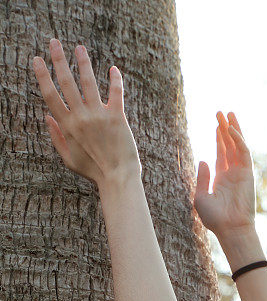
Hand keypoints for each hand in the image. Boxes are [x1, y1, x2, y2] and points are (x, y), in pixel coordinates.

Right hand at [32, 38, 140, 186]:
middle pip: (66, 83)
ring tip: (80, 48)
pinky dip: (115, 80)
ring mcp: (99, 116)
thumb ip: (56, 137)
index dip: (42, 75)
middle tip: (54, 42)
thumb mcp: (68, 159)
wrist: (118, 179)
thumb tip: (46, 116)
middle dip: (58, 60)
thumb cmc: (93, 171)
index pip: (50, 95)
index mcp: (67, 126)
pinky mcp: (117, 117)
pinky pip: (116, 93)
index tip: (37, 59)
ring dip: (83, 63)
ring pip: (89, 83)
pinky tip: (113, 69)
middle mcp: (81, 118)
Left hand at [194, 111, 255, 237]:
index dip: (218, 139)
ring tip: (228, 113)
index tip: (216, 125)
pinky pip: (243, 152)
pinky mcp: (248, 173)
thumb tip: (203, 159)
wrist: (230, 228)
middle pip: (229, 145)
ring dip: (233, 129)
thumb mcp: (201, 196)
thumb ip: (202, 178)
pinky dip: (238, 140)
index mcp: (221, 179)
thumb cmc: (215, 218)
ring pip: (237, 145)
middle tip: (220, 112)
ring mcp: (241, 172)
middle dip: (225, 128)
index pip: (221, 154)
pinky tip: (230, 129)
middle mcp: (232, 173)